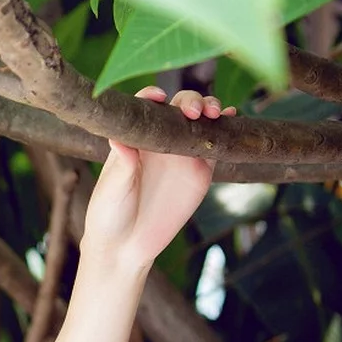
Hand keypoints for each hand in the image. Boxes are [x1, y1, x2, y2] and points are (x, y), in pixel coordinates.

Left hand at [81, 85, 235, 270]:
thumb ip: (121, 164)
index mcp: (135, 138)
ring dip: (210, 108)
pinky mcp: (199, 172)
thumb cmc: (109, 213)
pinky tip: (232, 120)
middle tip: (194, 112)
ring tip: (215, 112)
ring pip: (200, 121)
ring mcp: (181, 154)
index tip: (158, 97)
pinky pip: (215, 146)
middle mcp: (160, 141)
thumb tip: (118, 138)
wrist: (126, 246)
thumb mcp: (112, 188)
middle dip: (189, 101)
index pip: (147, 106)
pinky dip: (226, 130)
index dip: (153, 95)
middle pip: (178, 107)